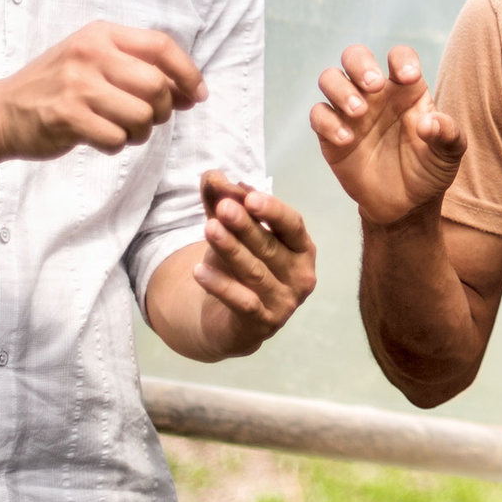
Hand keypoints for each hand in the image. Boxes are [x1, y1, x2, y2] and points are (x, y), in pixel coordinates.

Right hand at [0, 21, 205, 157]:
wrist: (1, 111)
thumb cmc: (57, 87)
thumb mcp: (94, 63)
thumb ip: (140, 70)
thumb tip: (191, 93)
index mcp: (100, 34)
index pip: (161, 46)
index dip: (187, 73)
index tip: (197, 95)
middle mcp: (89, 54)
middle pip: (156, 86)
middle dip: (162, 110)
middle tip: (149, 119)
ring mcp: (76, 85)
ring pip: (141, 116)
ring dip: (140, 133)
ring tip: (122, 130)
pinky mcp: (67, 117)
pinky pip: (117, 139)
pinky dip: (117, 146)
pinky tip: (100, 138)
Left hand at [191, 171, 316, 348]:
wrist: (232, 321)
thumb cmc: (240, 269)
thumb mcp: (231, 233)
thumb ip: (223, 204)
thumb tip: (212, 176)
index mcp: (302, 248)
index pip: (293, 225)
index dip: (273, 210)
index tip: (248, 195)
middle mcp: (301, 275)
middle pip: (271, 247)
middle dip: (246, 226)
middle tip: (223, 207)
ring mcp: (285, 302)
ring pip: (256, 273)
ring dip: (232, 250)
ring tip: (209, 230)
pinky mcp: (264, 324)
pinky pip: (242, 303)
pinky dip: (221, 286)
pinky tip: (199, 271)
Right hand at [311, 44, 464, 224]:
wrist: (406, 204)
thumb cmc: (429, 170)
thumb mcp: (449, 154)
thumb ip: (448, 134)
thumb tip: (429, 122)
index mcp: (406, 89)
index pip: (399, 57)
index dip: (402, 60)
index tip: (409, 78)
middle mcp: (375, 94)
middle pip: (355, 56)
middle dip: (360, 63)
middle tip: (374, 86)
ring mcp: (350, 111)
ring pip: (330, 79)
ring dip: (341, 89)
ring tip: (360, 112)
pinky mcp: (331, 134)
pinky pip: (319, 115)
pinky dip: (328, 122)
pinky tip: (346, 139)